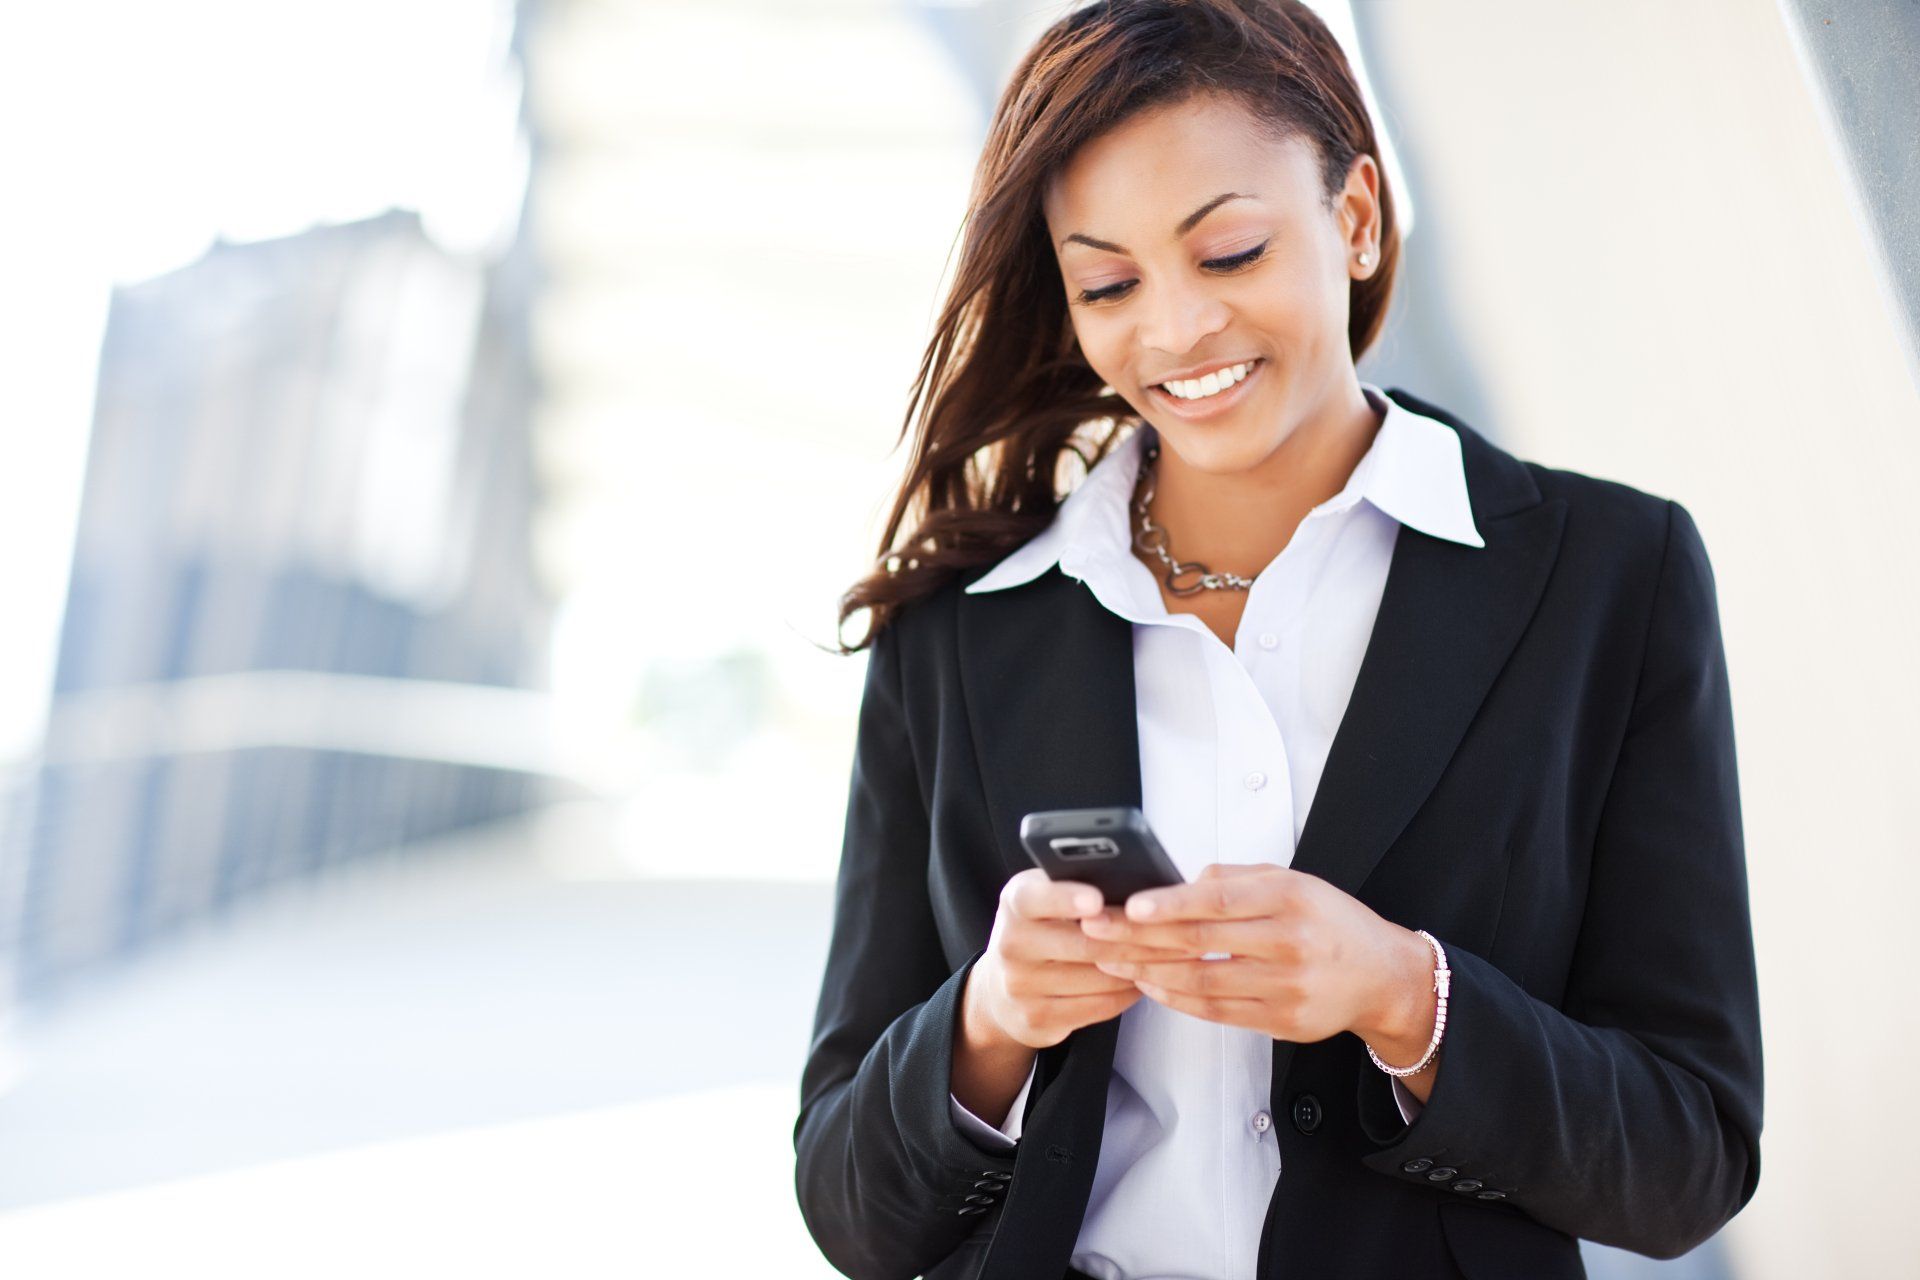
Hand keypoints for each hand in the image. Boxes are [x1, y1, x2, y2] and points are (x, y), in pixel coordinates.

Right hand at [968, 867, 1195, 1050]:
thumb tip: (1139, 884)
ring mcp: (1021, 985)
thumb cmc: (1043, 930)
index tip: (1097, 901)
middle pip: (1083, 943)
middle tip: (1178, 933)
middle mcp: (1011, 943)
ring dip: (1141, 968)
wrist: (1004, 990)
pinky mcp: (1037, 1018)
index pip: (1036, 897)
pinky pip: (1098, 1006)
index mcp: (1016, 903)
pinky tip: (1144, 981)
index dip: (1067, 898)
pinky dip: (1128, 993)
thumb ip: (1079, 886)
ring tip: (1171, 957)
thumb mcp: (1047, 899)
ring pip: (1098, 978)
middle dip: (1136, 939)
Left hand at [1080, 862, 1422, 1045]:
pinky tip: (1149, 985)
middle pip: (1200, 941)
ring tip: (1111, 960)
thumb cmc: (1330, 922)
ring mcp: (1286, 987)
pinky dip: (1177, 999)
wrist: (1383, 976)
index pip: (1219, 899)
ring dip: (1148, 971)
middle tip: (1097, 931)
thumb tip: (1181, 883)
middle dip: (1139, 937)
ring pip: (1202, 981)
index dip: (1170, 904)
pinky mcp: (1282, 1022)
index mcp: (1290, 898)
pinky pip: (1217, 1011)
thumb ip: (1236, 878)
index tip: (1130, 904)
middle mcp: (1289, 942)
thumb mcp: (1293, 881)